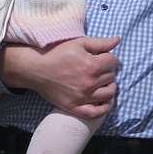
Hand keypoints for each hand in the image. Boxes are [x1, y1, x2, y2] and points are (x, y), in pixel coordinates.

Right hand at [0, 36, 118, 118]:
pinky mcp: (75, 107)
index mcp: (92, 65)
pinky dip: (104, 108)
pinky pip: (96, 113)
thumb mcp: (78, 43)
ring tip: (102, 83)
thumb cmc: (56, 54)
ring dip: (109, 87)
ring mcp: (83, 97)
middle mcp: (90, 82)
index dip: (110, 58)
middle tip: (99, 69)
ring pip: (109, 94)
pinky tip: (104, 101)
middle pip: (112, 77)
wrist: (35, 69)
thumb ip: (100, 43)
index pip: (114, 61)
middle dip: (108, 71)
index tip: (103, 58)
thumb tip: (117, 40)